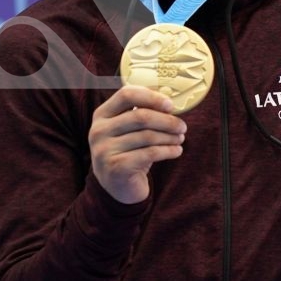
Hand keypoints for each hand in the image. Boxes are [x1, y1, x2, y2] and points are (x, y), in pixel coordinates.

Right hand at [89, 85, 186, 204]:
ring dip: (170, 137)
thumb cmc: (128, 151)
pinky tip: (176, 151)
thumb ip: (141, 113)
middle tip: (182, 126)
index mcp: (102, 115)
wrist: (117, 186)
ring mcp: (105, 150)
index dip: (151, 97)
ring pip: (148, 136)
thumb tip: (169, 104)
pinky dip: (168, 151)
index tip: (170, 105)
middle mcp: (99, 130)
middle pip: (141, 116)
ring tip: (180, 139)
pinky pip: (150, 153)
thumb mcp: (128, 130)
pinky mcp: (117, 167)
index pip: (126, 94)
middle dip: (167, 121)